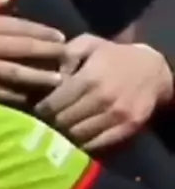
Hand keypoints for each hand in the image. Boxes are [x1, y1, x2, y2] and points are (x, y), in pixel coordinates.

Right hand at [0, 0, 65, 103]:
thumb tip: (9, 0)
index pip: (20, 28)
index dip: (43, 34)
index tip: (62, 38)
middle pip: (22, 51)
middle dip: (47, 56)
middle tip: (69, 61)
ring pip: (12, 75)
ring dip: (36, 79)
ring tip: (56, 83)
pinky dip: (10, 95)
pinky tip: (25, 99)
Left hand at [35, 34, 173, 150]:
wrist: (153, 70)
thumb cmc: (113, 55)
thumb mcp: (88, 43)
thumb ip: (65, 55)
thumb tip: (49, 75)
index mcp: (89, 78)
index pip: (54, 103)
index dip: (41, 109)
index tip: (36, 110)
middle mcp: (102, 99)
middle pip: (64, 122)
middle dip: (50, 123)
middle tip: (43, 123)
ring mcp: (116, 116)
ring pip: (78, 136)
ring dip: (64, 136)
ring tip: (56, 131)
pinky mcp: (127, 129)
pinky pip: (97, 144)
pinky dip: (83, 144)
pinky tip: (75, 138)